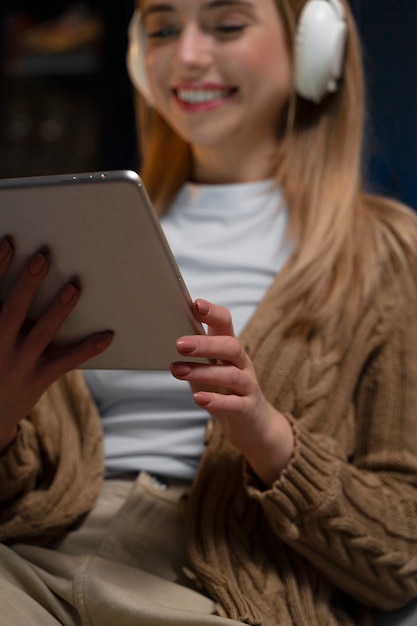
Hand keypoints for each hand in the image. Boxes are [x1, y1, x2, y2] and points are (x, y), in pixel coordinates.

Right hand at [0, 239, 112, 451]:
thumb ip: (1, 309)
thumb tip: (17, 277)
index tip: (9, 242)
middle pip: (11, 311)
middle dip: (27, 283)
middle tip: (43, 258)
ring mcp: (18, 366)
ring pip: (41, 334)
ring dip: (58, 309)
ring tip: (74, 287)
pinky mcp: (38, 380)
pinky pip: (67, 362)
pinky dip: (88, 348)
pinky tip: (107, 335)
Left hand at [170, 299, 293, 485]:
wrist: (252, 425)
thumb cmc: (223, 391)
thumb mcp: (207, 370)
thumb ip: (192, 356)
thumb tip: (162, 338)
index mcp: (230, 349)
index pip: (226, 323)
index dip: (213, 313)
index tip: (196, 304)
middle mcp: (242, 364)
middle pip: (231, 346)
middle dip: (205, 344)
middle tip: (179, 344)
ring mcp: (248, 386)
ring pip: (231, 374)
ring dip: (203, 372)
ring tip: (178, 371)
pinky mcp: (248, 409)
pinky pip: (234, 403)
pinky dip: (216, 400)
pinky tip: (198, 398)